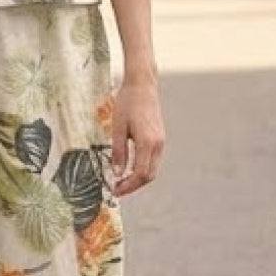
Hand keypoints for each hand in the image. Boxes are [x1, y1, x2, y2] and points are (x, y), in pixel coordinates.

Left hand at [110, 77, 164, 195]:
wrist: (142, 85)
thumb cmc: (127, 103)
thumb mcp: (117, 128)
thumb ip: (118, 152)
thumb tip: (117, 173)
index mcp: (148, 142)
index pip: (141, 174)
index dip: (128, 186)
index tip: (115, 190)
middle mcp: (158, 144)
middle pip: (149, 175)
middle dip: (133, 186)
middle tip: (116, 189)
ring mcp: (161, 141)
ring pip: (152, 169)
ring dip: (138, 178)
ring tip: (120, 180)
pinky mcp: (159, 138)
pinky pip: (153, 160)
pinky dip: (142, 168)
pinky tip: (128, 168)